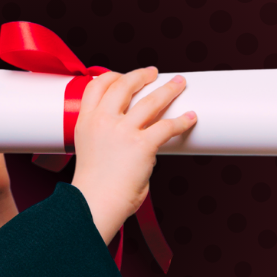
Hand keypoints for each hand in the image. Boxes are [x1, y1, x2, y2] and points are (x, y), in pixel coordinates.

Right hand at [70, 68, 196, 244]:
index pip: (96, 86)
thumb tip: (134, 141)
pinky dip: (182, 121)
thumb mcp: (89, 151)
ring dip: (168, 90)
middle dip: (141, 75)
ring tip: (179, 84)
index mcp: (85, 122)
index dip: (111, 76)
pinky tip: (190, 117)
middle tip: (153, 73)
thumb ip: (107, 138)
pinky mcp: (142, 144)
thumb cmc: (93, 187)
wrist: (94, 203)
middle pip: (124, 85)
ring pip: (151, 101)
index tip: (121, 75)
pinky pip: (168, 127)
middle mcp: (102, 121)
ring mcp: (123, 131)